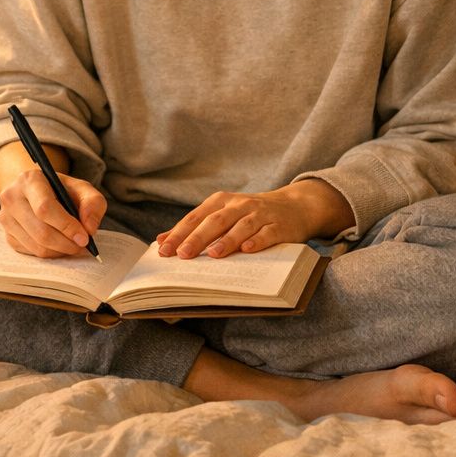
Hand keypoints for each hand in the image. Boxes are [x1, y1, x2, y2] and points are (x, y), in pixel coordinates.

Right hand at [0, 168, 107, 257]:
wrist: (33, 191)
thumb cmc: (59, 189)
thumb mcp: (80, 188)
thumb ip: (93, 203)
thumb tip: (89, 229)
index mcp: (30, 180)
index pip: (45, 208)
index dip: (67, 226)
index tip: (84, 237)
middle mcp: (12, 197)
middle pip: (41, 231)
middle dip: (66, 243)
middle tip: (82, 245)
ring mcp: (6, 218)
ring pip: (36, 246)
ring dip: (60, 251)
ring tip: (73, 245)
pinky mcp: (7, 235)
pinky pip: (31, 253)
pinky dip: (50, 254)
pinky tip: (58, 244)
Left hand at [157, 180, 351, 259]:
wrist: (294, 206)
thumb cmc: (249, 214)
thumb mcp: (221, 215)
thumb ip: (194, 227)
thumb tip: (161, 240)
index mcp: (221, 202)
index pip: (196, 218)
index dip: (179, 233)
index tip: (163, 250)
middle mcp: (239, 205)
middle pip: (215, 221)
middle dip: (197, 238)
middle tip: (182, 255)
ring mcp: (260, 214)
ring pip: (241, 226)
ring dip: (227, 240)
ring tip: (214, 254)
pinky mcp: (279, 226)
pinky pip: (267, 233)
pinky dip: (258, 241)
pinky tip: (248, 250)